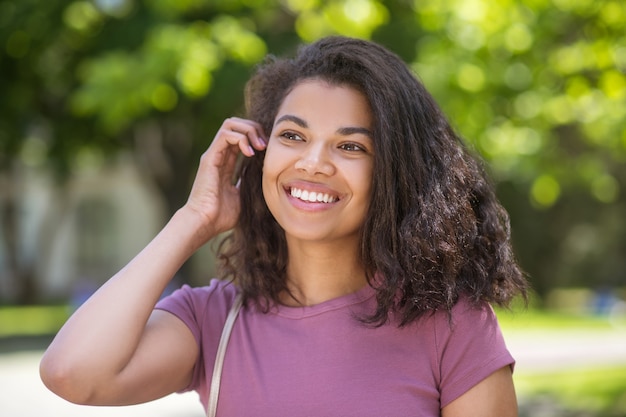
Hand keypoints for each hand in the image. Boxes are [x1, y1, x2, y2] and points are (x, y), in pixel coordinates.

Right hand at [184, 117, 266, 239]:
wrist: (205, 223)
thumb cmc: (222, 216)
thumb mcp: (243, 196)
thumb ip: (250, 183)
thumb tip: (265, 177)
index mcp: (226, 163)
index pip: (241, 137)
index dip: (256, 136)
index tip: (269, 149)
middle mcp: (219, 155)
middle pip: (236, 125)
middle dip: (254, 128)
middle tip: (265, 145)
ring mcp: (213, 154)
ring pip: (230, 124)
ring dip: (249, 130)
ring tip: (259, 146)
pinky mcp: (209, 157)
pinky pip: (225, 134)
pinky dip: (241, 138)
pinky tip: (250, 152)